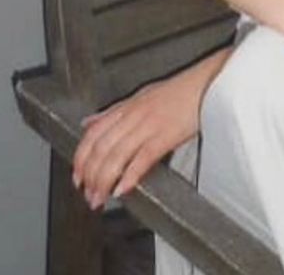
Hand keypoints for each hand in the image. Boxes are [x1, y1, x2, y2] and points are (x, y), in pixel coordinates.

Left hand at [72, 74, 198, 210]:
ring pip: (116, 154)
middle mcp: (134, 115)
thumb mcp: (141, 96)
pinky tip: (123, 189)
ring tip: (100, 198)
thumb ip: (113, 112)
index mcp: (127, 107)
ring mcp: (149, 124)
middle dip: (90, 175)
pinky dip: (130, 175)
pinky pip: (143, 157)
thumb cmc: (178, 92)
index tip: (77, 176)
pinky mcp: (166, 135)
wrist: (207, 84)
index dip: (80, 157)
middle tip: (88, 194)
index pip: (93, 132)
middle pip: (101, 147)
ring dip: (104, 181)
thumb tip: (88, 123)